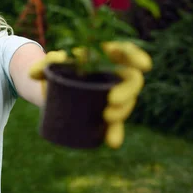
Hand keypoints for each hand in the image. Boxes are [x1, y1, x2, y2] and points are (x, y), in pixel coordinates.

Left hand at [28, 41, 151, 147]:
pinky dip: (114, 132)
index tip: (144, 66)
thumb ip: (47, 61)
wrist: (48, 89)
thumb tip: (48, 66)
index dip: (137, 56)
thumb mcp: (48, 64)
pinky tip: (113, 142)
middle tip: (112, 99)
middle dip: (128, 90)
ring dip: (123, 111)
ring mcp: (111, 93)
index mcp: (104, 55)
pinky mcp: (104, 112)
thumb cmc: (54, 69)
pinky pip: (115, 123)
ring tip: (107, 117)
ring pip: (127, 102)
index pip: (126, 51)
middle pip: (132, 80)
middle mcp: (113, 74)